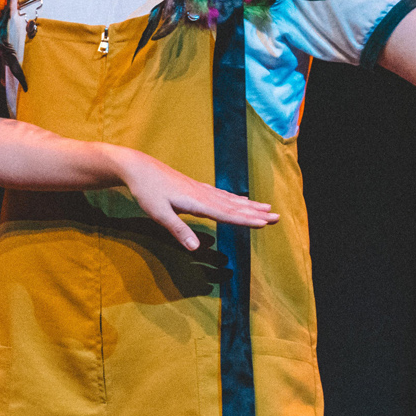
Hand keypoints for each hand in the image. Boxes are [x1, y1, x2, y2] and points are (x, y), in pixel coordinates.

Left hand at [113, 148, 277, 250]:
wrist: (138, 167)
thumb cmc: (146, 191)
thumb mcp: (158, 213)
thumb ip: (178, 230)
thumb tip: (195, 249)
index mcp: (196, 201)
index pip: (226, 214)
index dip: (246, 220)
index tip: (265, 223)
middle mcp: (202, 194)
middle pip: (234, 206)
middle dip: (256, 213)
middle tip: (277, 217)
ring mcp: (199, 189)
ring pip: (229, 200)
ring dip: (248, 205)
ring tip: (266, 208)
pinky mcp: (193, 187)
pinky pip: (220, 195)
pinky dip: (233, 200)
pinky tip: (238, 201)